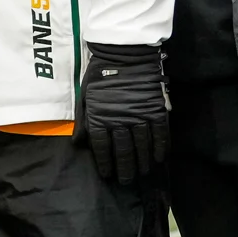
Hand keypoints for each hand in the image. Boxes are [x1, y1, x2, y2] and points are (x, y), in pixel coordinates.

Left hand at [77, 42, 168, 184]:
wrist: (124, 55)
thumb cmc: (100, 75)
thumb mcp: (85, 97)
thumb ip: (83, 122)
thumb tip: (77, 144)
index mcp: (100, 116)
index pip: (102, 147)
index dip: (105, 163)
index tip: (108, 175)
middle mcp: (120, 120)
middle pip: (123, 151)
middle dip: (124, 168)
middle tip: (125, 181)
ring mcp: (139, 115)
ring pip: (142, 145)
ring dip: (142, 162)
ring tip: (141, 173)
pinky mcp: (155, 110)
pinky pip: (159, 134)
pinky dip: (160, 148)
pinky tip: (158, 159)